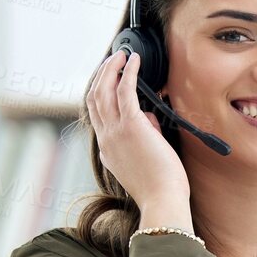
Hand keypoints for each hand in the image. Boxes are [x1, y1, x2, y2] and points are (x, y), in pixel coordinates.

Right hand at [87, 48, 191, 217]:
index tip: (109, 79)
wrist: (162, 201)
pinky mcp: (131, 126)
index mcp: (107, 150)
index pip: (96, 115)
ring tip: (121, 55)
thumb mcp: (145, 160)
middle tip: (112, 60)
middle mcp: (106, 138)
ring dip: (111, 68)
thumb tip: (149, 117)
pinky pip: (124, 90)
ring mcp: (115, 131)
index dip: (100, 93)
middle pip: (94, 97)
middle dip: (101, 75)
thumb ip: (144, 136)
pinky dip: (127, 72)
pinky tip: (133, 60)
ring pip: (103, 90)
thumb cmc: (161, 186)